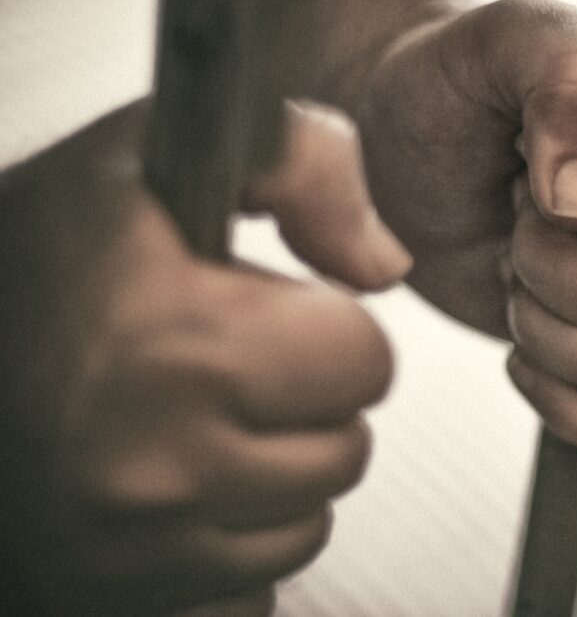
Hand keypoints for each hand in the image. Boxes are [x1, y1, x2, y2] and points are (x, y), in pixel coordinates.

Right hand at [0, 102, 408, 613]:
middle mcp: (158, 463)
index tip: (276, 319)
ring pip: (308, 522)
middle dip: (308, 404)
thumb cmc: (28, 263)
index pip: (365, 359)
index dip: (328, 329)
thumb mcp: (152, 161)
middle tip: (234, 371)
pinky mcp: (118, 602)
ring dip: (277, 474)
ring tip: (200, 423)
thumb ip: (297, 164)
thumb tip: (384, 264)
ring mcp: (137, 551)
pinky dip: (236, 542)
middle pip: (346, 449)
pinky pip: (255, 587)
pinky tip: (179, 491)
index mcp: (179, 344)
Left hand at [354, 0, 576, 449]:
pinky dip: (568, 402)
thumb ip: (568, 79)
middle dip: (553, 271)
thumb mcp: (501, 43)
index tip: (532, 169)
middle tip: (514, 216)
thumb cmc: (460, 90)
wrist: (416, 156)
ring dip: (547, 329)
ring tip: (513, 264)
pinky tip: (524, 351)